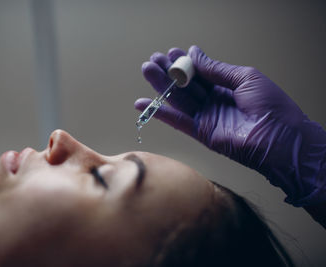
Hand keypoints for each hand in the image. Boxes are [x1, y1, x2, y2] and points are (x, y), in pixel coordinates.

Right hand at [135, 46, 325, 205]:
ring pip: (178, 98)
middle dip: (170, 71)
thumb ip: (217, 69)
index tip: (172, 51)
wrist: (278, 138)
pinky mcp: (200, 132)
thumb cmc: (269, 105)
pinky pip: (176, 120)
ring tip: (147, 70)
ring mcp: (205, 117)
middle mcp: (213, 101)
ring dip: (162, 86)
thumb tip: (194, 53)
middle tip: (153, 59)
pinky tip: (143, 103)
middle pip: (186, 84)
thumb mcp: (246, 77)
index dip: (186, 62)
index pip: (200, 72)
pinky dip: (159, 112)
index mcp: (226, 86)